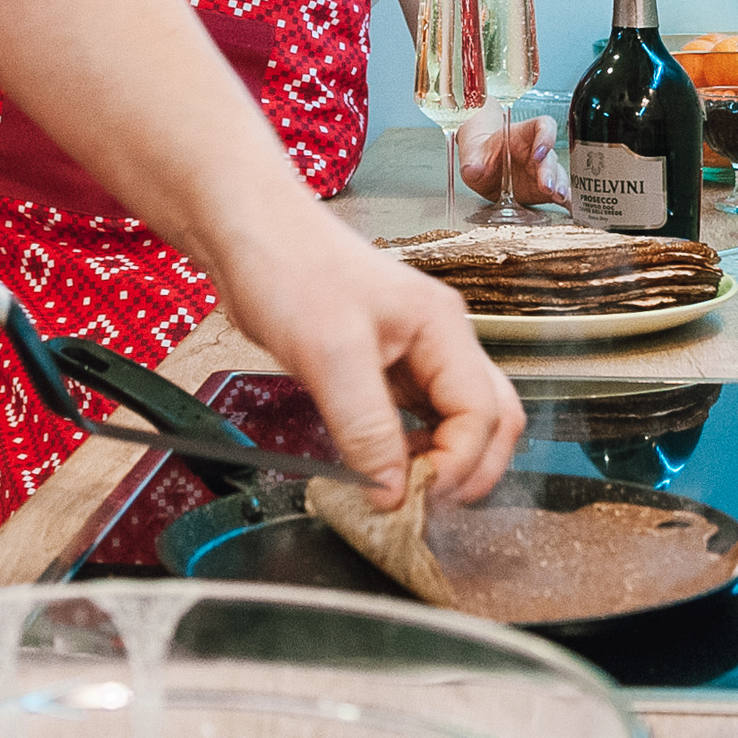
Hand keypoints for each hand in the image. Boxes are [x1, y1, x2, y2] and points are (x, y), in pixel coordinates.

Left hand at [212, 216, 523, 509]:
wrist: (247, 231)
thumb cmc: (290, 266)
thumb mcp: (330, 354)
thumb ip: (368, 428)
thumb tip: (393, 493)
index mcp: (443, 328)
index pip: (483, 414)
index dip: (456, 464)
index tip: (411, 497)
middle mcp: (438, 340)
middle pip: (490, 421)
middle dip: (465, 470)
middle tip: (418, 507)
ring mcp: (411, 352)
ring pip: (455, 421)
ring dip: (438, 463)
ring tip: (397, 492)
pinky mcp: (379, 364)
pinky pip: (413, 417)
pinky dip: (405, 449)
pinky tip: (376, 466)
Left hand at [460, 107, 568, 207]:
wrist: (483, 170)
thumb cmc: (482, 156)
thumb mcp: (472, 156)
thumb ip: (472, 161)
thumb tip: (473, 169)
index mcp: (523, 135)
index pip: (543, 126)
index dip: (546, 137)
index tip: (538, 153)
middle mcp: (538, 152)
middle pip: (551, 156)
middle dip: (550, 172)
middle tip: (546, 186)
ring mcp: (544, 171)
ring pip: (559, 175)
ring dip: (560, 186)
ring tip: (557, 197)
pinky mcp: (546, 190)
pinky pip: (561, 194)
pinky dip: (567, 201)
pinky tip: (571, 208)